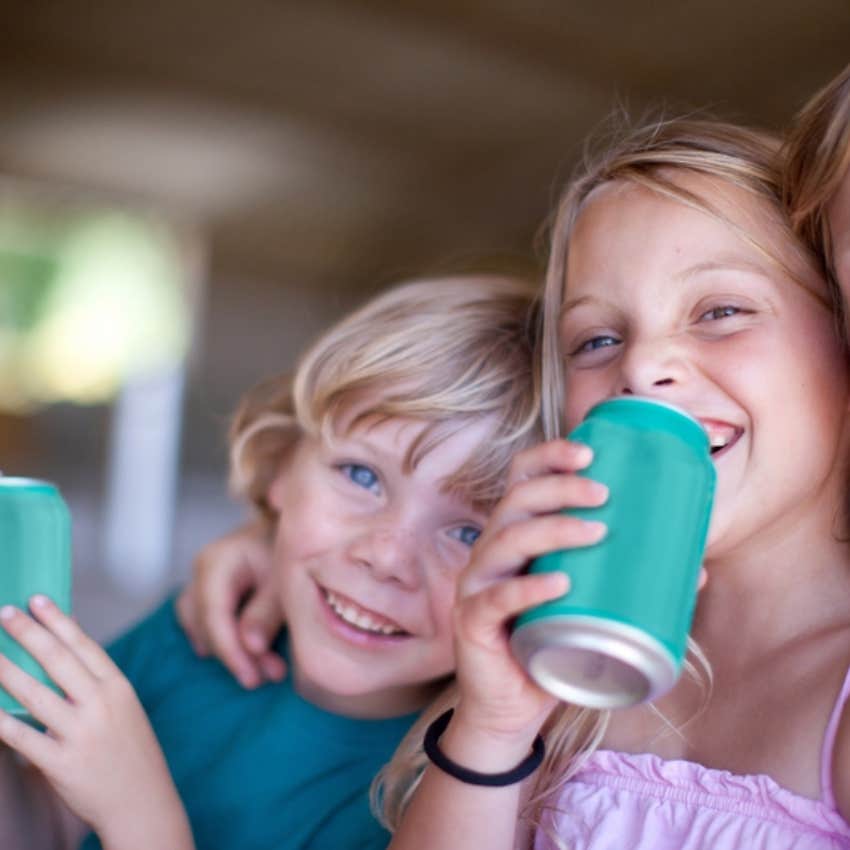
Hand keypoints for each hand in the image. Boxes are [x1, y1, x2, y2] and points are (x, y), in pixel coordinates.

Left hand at [0, 596, 193, 849]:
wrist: (142, 800)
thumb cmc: (130, 750)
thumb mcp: (124, 707)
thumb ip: (95, 680)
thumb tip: (64, 645)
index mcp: (118, 687)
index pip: (83, 645)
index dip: (57, 620)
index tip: (37, 599)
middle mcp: (100, 705)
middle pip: (58, 660)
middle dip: (27, 633)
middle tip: (5, 613)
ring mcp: (81, 733)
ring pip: (35, 693)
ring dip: (5, 670)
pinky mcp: (61, 763)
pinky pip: (22, 736)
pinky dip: (1, 720)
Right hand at [176, 523, 285, 688]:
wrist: (289, 524)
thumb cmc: (286, 549)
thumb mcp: (283, 578)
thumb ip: (267, 611)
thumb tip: (250, 646)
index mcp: (218, 561)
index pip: (214, 615)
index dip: (230, 652)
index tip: (252, 678)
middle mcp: (202, 570)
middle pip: (206, 626)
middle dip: (237, 656)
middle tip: (272, 675)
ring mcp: (200, 580)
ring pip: (200, 627)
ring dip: (229, 651)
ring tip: (261, 669)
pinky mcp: (206, 591)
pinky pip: (202, 623)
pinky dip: (221, 640)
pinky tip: (242, 655)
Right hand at [449, 439, 607, 743]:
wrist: (513, 708)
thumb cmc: (551, 645)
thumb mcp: (587, 604)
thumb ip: (629, 582)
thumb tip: (697, 570)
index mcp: (517, 535)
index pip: (521, 478)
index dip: (548, 457)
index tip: (589, 451)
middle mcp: (492, 550)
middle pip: (516, 501)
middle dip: (559, 488)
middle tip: (603, 493)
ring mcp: (478, 583)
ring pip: (506, 540)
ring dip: (552, 529)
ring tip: (596, 531)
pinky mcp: (473, 620)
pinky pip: (496, 597)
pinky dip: (527, 587)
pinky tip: (558, 583)